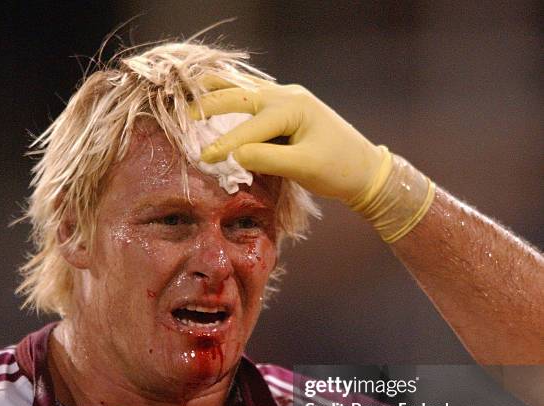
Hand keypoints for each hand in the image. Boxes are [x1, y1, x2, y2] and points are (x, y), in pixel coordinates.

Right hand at [189, 76, 385, 202]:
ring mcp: (287, 99)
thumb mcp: (303, 167)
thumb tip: (233, 155)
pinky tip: (216, 102)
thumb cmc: (338, 169)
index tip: (202, 157)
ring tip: (190, 98)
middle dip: (210, 106)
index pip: (250, 125)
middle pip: (240, 96)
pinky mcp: (287, 111)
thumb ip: (267, 159)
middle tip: (183, 118)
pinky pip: (253, 102)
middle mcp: (287, 96)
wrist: (365, 170)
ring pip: (245, 92)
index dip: (225, 143)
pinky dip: (232, 102)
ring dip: (218, 95)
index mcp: (293, 107)